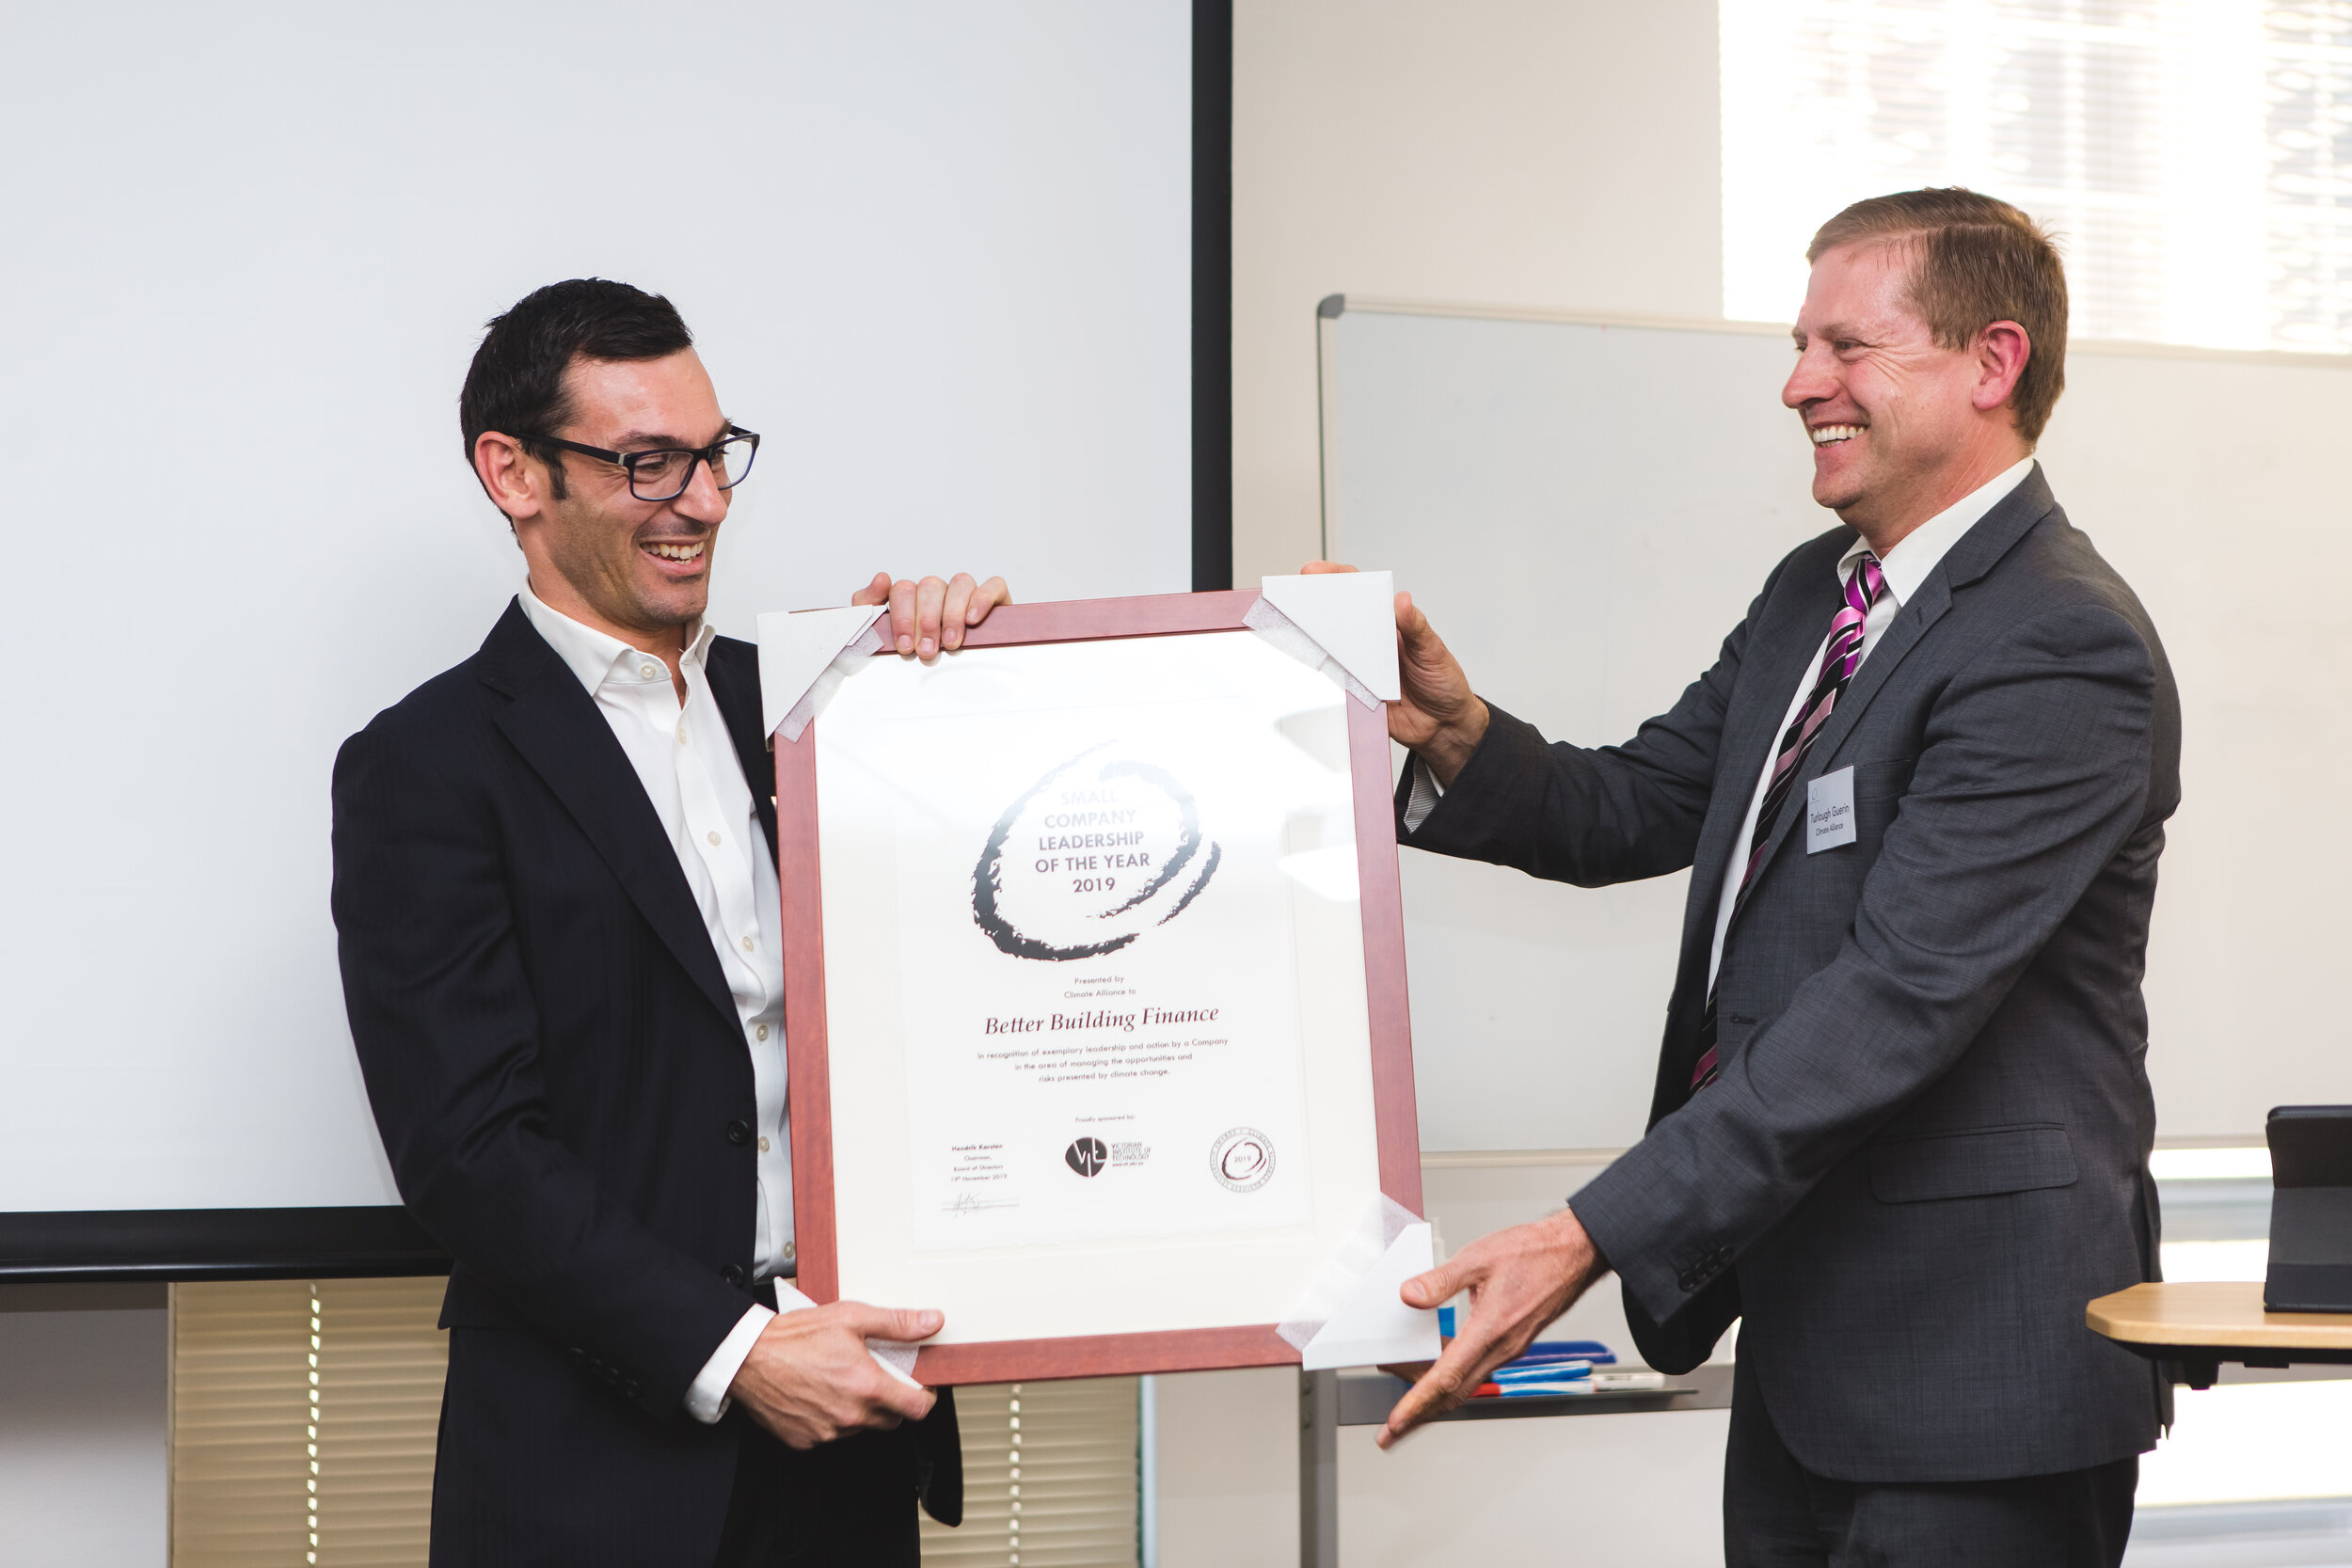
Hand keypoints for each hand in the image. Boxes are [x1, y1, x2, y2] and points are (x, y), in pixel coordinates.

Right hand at [726, 1300, 941, 1449]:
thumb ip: (897, 1323)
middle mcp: (850, 1416)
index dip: (925, 1398)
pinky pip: (831, 1434)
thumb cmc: (795, 1336)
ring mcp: (827, 1432)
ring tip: (842, 1380)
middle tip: (876, 1376)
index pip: (917, 1409)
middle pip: (891, 1420)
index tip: (921, 1389)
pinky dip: (832, 1418)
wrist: (749, 1356)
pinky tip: (820, 1394)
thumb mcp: (852, 1317)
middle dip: (891, 1401)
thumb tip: (930, 1322)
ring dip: (860, 1410)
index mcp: (867, 1387)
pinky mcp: (805, 1440)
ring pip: (861, 1427)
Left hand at [852, 571, 1012, 661]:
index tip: (904, 645)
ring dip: (952, 614)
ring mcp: (966, 592)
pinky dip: (981, 600)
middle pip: (930, 586)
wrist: (956, 675)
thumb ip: (869, 607)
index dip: (903, 617)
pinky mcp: (994, 597)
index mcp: (912, 597)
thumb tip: (881, 578)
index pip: (903, 590)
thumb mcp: (885, 635)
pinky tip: (973, 620)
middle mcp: (938, 591)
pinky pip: (992, 585)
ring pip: (960, 583)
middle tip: (926, 650)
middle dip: (926, 621)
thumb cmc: (919, 652)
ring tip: (950, 643)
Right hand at [1299, 562, 1488, 784]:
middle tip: (1292, 601)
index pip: (1359, 593)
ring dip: (1310, 642)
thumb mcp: (1433, 651)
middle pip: (1335, 619)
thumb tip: (1402, 600)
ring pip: (1328, 651)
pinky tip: (1307, 672)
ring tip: (1293, 633)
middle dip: (1310, 607)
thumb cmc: (1442, 682)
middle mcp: (1370, 643)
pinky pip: (1332, 685)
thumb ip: (1416, 627)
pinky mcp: (1354, 694)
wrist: (1443, 726)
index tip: (1313, 573)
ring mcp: (1359, 668)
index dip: (1335, 578)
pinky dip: (1319, 679)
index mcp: (1388, 625)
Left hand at [1376, 1208, 1607, 1448]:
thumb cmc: (1536, 1253)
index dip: (1417, 1405)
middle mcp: (1502, 1348)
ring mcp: (1508, 1348)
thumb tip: (1410, 1296)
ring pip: (1465, 1384)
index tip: (1397, 1424)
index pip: (1446, 1378)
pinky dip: (1451, 1375)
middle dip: (1420, 1414)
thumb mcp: (1478, 1257)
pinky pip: (1476, 1370)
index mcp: (1491, 1329)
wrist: (1574, 1254)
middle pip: (1453, 1394)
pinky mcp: (1512, 1343)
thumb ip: (1440, 1280)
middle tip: (1393, 1428)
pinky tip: (1436, 1363)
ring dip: (1434, 1395)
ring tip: (1406, 1394)